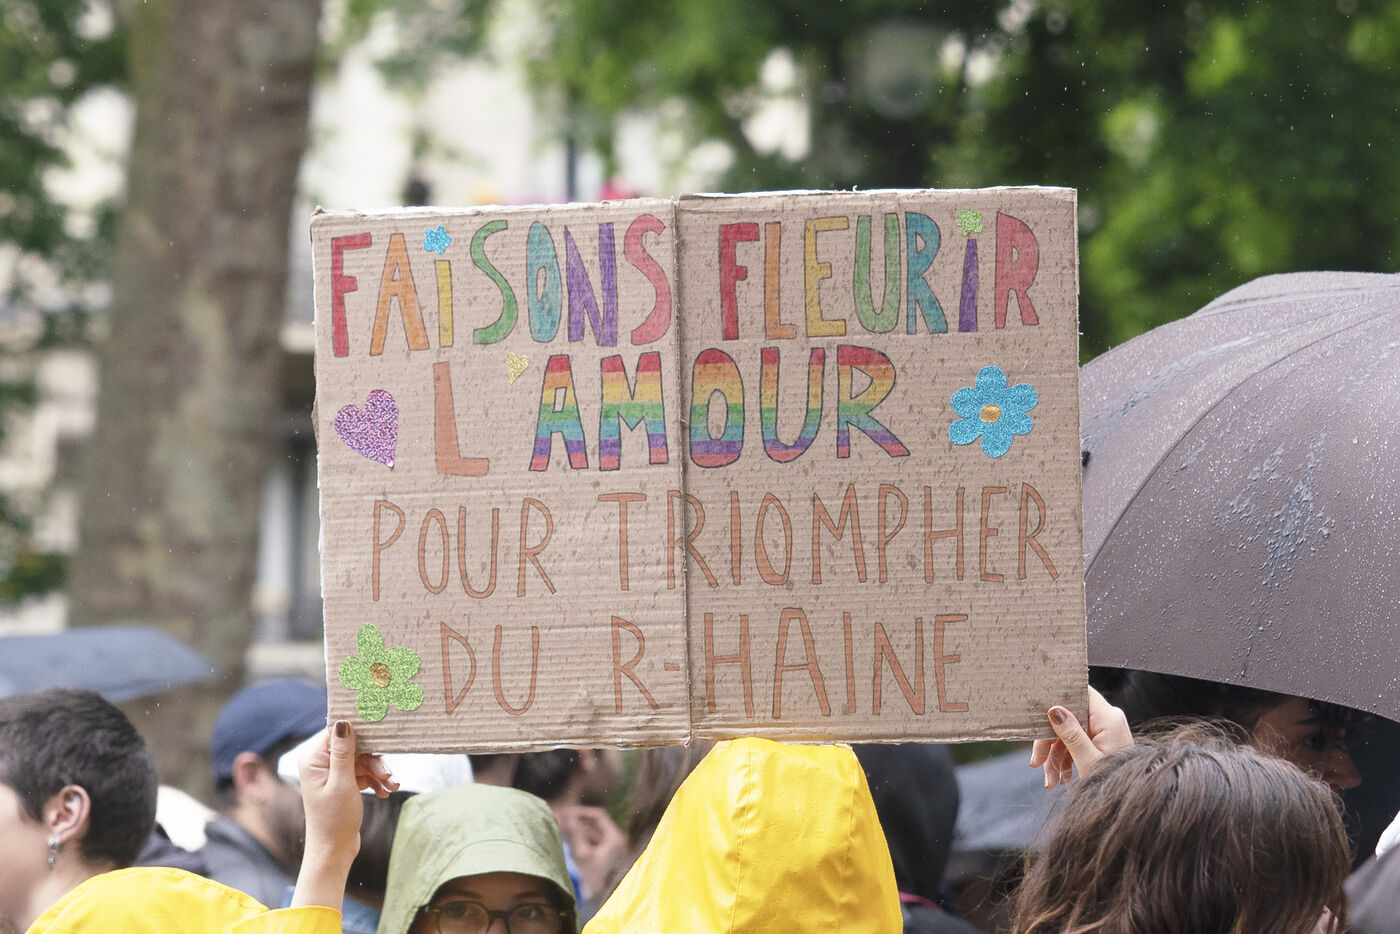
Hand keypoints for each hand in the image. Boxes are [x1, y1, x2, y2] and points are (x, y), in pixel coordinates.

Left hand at [290, 720, 397, 908]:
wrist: (334, 851)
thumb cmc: (334, 820)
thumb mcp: (342, 784)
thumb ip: (344, 752)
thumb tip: (343, 721)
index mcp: (313, 759)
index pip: (338, 731)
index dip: (360, 731)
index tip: (382, 731)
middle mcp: (320, 762)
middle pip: (354, 745)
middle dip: (374, 759)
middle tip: (388, 774)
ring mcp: (331, 773)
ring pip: (361, 759)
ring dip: (378, 771)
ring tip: (391, 785)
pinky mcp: (342, 782)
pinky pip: (362, 772)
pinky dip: (375, 780)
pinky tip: (384, 792)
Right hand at [557, 805, 626, 900]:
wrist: (592, 900)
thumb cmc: (589, 877)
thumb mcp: (580, 853)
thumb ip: (574, 831)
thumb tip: (567, 813)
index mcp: (615, 838)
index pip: (598, 815)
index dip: (581, 812)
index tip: (566, 812)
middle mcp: (615, 841)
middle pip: (594, 824)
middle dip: (576, 820)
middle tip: (560, 818)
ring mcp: (609, 849)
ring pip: (590, 832)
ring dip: (575, 828)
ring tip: (559, 826)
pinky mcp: (601, 856)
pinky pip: (588, 841)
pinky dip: (577, 837)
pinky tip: (564, 837)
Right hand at [1029, 686, 1133, 787]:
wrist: (1133, 803)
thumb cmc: (1115, 784)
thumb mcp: (1088, 761)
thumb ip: (1071, 734)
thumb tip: (1054, 710)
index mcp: (1108, 718)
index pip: (1079, 692)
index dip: (1058, 698)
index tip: (1038, 713)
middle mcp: (1108, 720)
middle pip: (1069, 717)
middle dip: (1050, 740)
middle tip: (1037, 761)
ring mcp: (1106, 732)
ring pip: (1070, 733)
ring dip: (1055, 755)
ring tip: (1051, 781)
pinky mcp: (1103, 743)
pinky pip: (1078, 743)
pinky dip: (1066, 759)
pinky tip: (1061, 778)